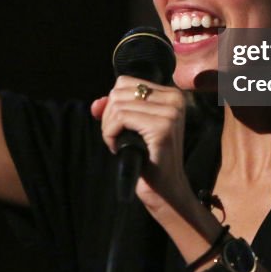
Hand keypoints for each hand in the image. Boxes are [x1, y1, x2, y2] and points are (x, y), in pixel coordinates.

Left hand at [92, 76, 195, 215]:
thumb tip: (96, 104)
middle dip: (108, 116)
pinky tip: (117, 148)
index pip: (125, 82)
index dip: (112, 103)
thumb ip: (114, 110)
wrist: (164, 189)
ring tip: (118, 144)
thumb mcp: (131, 127)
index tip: (116, 126)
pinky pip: (120, 118)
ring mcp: (170, 113)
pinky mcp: (161, 128)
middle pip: (119, 92)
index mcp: (171, 94)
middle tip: (116, 138)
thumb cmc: (147, 158)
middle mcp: (174, 99)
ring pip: (117, 105)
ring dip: (108, 128)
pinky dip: (110, 134)